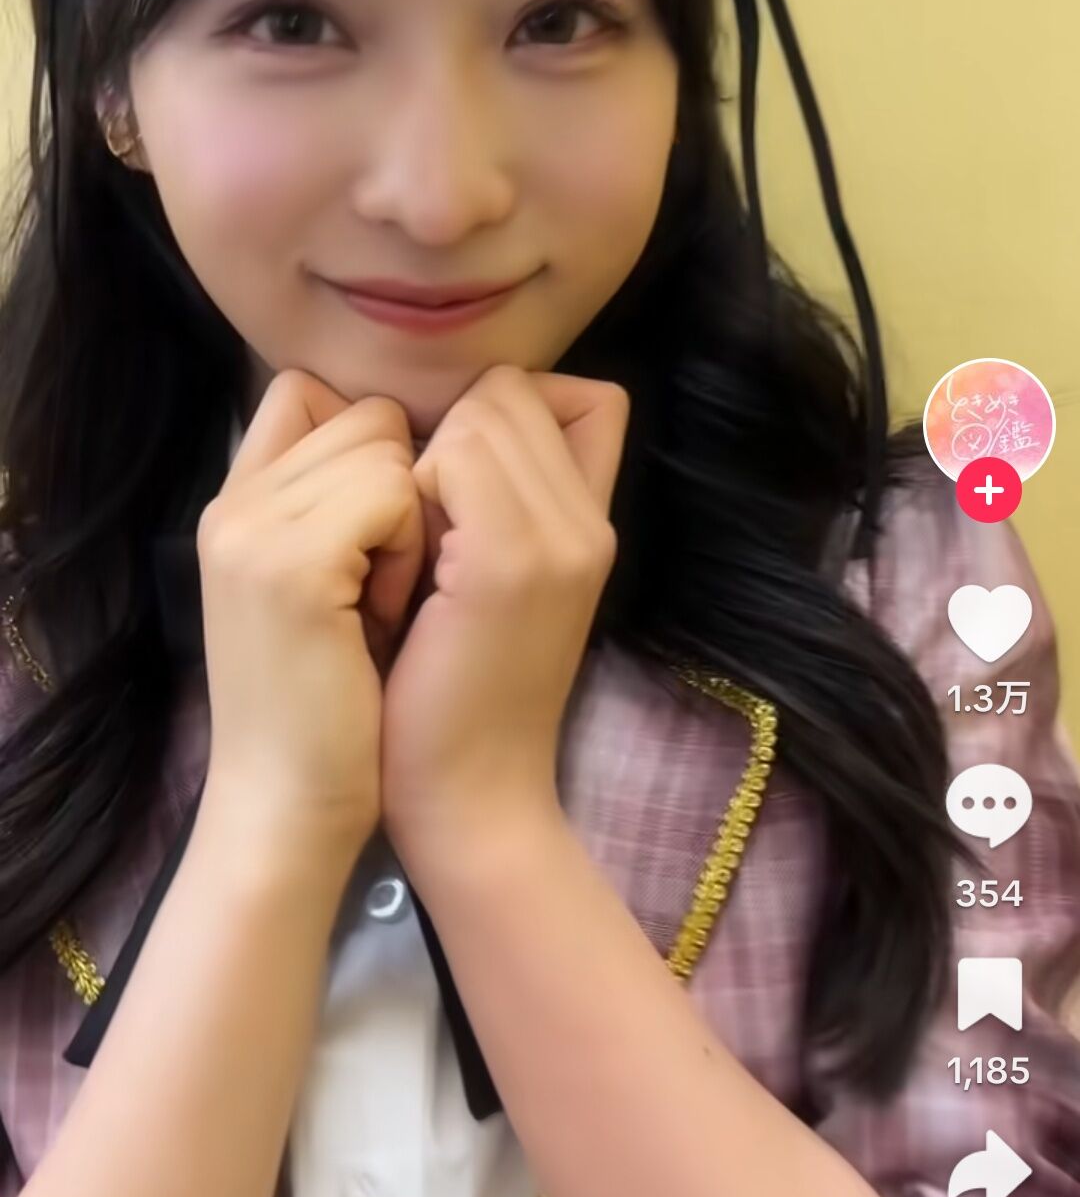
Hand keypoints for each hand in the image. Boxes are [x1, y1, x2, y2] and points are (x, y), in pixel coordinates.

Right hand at [197, 369, 424, 857]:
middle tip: (385, 582)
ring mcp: (253, 529)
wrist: (289, 811)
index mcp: (236, 508)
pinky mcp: (290, 564)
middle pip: (363, 412)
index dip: (375, 450)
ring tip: (384, 604)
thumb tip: (410, 446)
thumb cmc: (330, 713)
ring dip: (412, 521)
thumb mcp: (324, 590)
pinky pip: (394, 492)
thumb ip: (339, 511)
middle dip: (402, 485)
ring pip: (385, 446)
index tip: (385, 534)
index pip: (310, 394)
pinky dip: (410, 551)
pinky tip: (386, 616)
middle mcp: (232, 505)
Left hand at [379, 365, 629, 869]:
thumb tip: (450, 423)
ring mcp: (560, 539)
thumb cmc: (451, 697)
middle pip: (512, 392)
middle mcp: (591, 524)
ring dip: (421, 468)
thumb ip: (497, 504)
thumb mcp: (491, 585)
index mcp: (591, 527)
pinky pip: (448, 456)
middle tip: (418, 537)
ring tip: (410, 558)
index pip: (575, 394)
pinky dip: (404, 497)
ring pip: (481, 413)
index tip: (452, 497)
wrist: (467, 804)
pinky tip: (399, 574)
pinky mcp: (509, 562)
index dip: (496, 422)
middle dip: (447, 440)